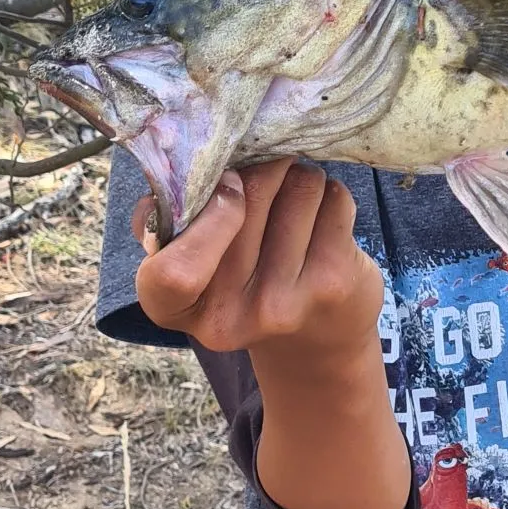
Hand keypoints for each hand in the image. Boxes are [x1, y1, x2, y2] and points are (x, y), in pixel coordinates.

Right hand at [131, 157, 383, 361]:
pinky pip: (335, 199)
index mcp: (178, 308)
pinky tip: (325, 217)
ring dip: (302, 177)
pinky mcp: (332, 282)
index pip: (172, 270)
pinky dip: (332, 194)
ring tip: (299, 198)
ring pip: (299, 186)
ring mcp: (284, 301)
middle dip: (264, 167)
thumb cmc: (245, 283)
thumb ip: (172, 221)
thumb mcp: (195, 266)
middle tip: (270, 172)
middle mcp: (231, 312)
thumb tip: (178, 171)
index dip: (205, 210)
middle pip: (250, 194)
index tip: (228, 182)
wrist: (316, 340)